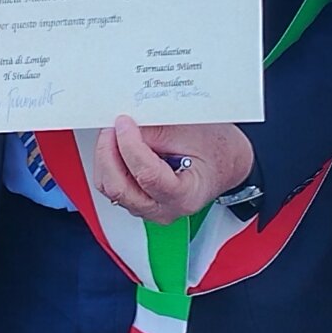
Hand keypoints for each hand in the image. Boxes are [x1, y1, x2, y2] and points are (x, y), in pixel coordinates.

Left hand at [93, 117, 254, 225]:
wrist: (225, 163)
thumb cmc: (217, 151)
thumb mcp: (193, 133)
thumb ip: (158, 132)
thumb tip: (126, 128)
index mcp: (185, 196)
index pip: (147, 176)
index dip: (131, 146)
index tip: (124, 123)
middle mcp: (164, 209)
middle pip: (120, 189)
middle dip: (109, 154)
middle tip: (112, 127)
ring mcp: (149, 209)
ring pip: (111, 189)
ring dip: (106, 158)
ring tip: (114, 133)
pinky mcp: (138, 202)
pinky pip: (112, 187)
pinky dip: (109, 165)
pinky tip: (117, 146)